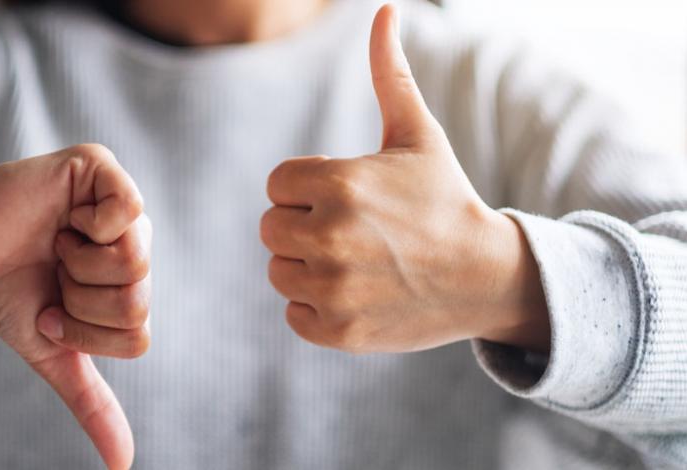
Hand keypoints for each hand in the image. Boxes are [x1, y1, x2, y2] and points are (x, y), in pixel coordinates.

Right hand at [0, 143, 149, 469]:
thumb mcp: (50, 349)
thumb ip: (90, 399)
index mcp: (130, 286)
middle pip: (138, 300)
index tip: (52, 308)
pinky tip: (67, 219)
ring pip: (134, 263)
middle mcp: (136, 246)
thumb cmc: (5, 288)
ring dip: (78, 266)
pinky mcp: (103, 169)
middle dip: (79, 300)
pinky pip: (128, 210)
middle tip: (53, 273)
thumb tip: (122, 465)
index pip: (137, 334)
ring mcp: (124, 206)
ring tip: (56, 244)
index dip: (85, 332)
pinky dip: (90, 227)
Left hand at [260, 4, 548, 353]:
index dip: (309, 189)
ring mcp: (334, 289)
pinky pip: (295, 315)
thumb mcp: (418, 134)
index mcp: (338, 184)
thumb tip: (386, 9)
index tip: (349, 197)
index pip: (278, 185)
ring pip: (279, 272)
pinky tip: (360, 293)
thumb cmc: (445, 199)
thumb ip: (389, 74)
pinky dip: (319, 309)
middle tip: (355, 232)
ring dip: (309, 268)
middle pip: (272, 228)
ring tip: (359, 262)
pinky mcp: (339, 331)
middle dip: (305, 226)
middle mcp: (330, 237)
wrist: (486, 277)